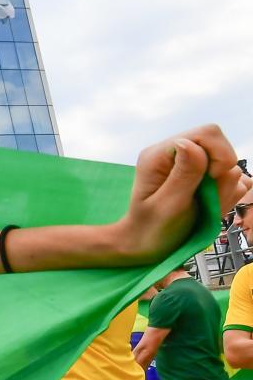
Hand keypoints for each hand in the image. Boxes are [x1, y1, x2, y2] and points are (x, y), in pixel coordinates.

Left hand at [114, 125, 250, 263]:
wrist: (147, 246)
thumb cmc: (150, 230)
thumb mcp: (167, 205)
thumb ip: (183, 174)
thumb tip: (188, 143)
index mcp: (159, 155)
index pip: (207, 134)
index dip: (218, 157)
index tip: (209, 183)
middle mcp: (177, 155)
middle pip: (222, 148)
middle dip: (222, 177)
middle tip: (206, 200)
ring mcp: (192, 166)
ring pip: (230, 167)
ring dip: (224, 191)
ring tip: (203, 209)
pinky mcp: (204, 179)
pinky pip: (233, 181)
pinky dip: (228, 196)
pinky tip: (209, 208)